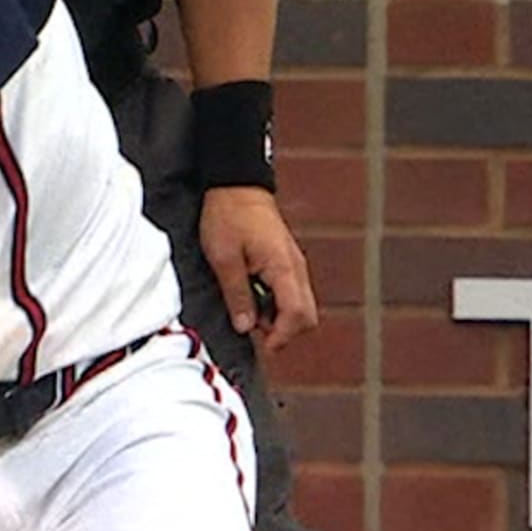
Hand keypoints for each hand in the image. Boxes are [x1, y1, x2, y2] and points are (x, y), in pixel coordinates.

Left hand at [199, 187, 317, 354]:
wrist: (235, 185)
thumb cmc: (228, 215)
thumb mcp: (224, 258)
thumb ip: (237, 295)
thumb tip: (245, 327)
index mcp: (284, 268)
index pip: (298, 316)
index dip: (282, 336)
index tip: (264, 345)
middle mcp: (297, 268)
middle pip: (307, 316)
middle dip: (285, 330)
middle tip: (254, 326)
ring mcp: (295, 264)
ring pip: (301, 305)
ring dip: (280, 317)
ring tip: (250, 308)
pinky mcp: (288, 261)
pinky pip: (293, 292)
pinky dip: (278, 302)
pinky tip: (255, 294)